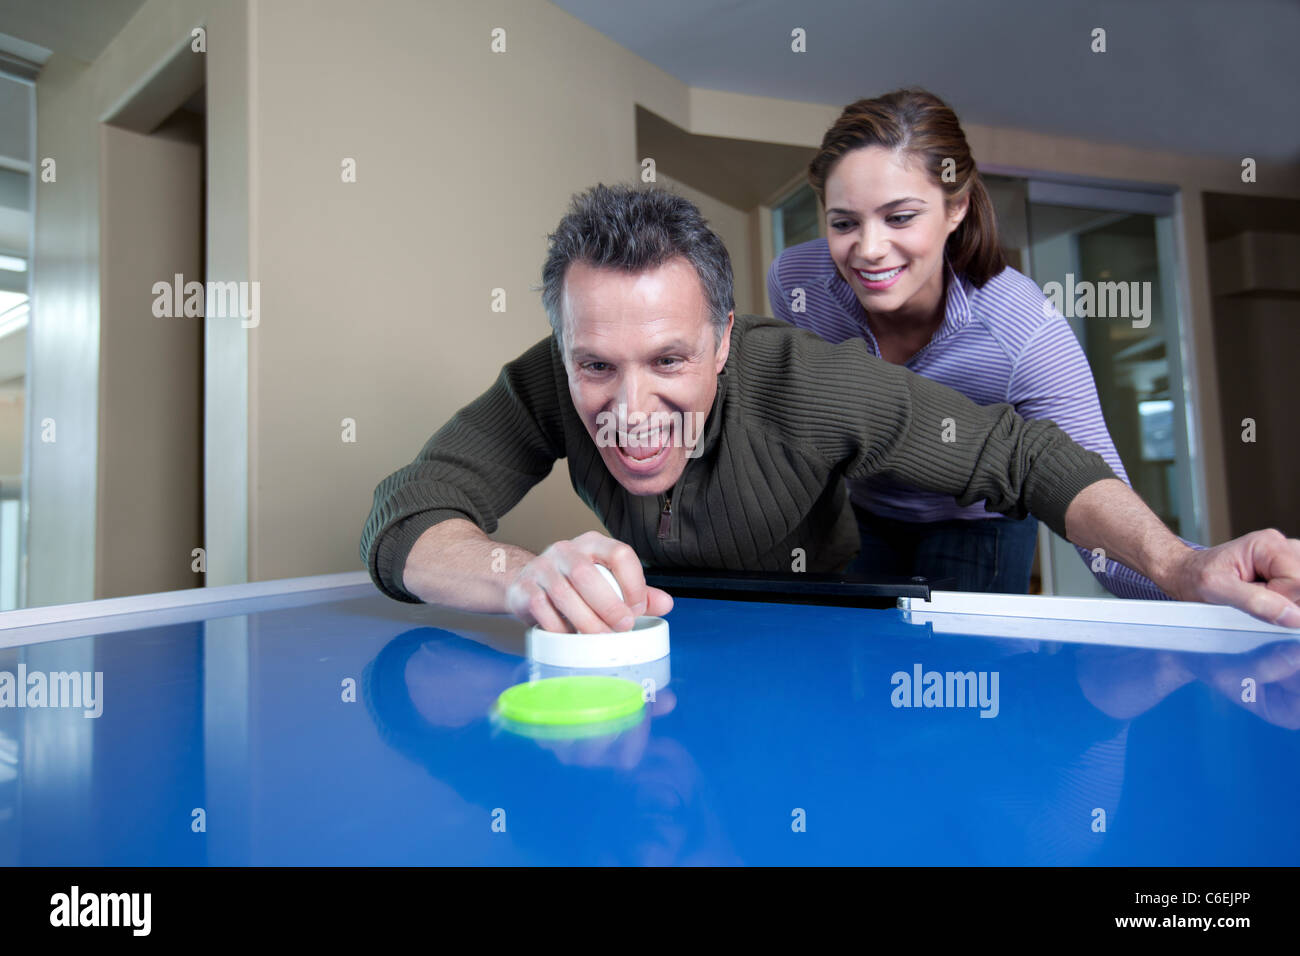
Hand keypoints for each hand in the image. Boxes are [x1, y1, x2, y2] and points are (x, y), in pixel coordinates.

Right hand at [503, 531, 673, 632]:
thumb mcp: (607, 582)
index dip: (634, 583)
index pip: (619, 553)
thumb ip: (636, 592)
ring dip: (586, 621)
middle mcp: (566, 550)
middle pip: (587, 574)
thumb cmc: (575, 585)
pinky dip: (560, 628)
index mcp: (593, 544)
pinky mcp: (524, 588)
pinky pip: (542, 610)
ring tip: (600, 638)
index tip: (638, 609)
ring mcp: (542, 567)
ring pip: (564, 593)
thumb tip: (667, 604)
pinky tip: (571, 638)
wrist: (527, 584)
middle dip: (609, 605)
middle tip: (623, 628)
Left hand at [1163, 529, 1299, 627]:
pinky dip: (1285, 602)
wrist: (1185, 573)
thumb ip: (1256, 602)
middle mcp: (1284, 547)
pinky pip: (1298, 593)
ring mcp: (1288, 559)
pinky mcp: (1288, 571)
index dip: (1279, 599)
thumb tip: (1294, 617)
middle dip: (1283, 601)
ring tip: (1254, 594)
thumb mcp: (1217, 590)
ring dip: (1284, 602)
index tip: (1252, 598)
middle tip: (1251, 596)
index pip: (1298, 582)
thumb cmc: (1195, 577)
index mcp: (1269, 544)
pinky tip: (1264, 596)